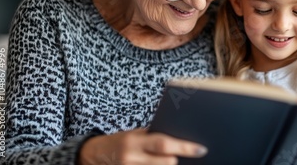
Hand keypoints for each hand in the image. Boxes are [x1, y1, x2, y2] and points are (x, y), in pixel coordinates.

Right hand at [78, 128, 206, 164]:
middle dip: (180, 161)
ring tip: (181, 162)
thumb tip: (182, 137)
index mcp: (134, 141)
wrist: (95, 155)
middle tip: (195, 156)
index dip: (185, 147)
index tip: (202, 149)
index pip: (164, 143)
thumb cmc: (122, 142)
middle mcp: (131, 157)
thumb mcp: (136, 134)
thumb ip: (154, 137)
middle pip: (166, 163)